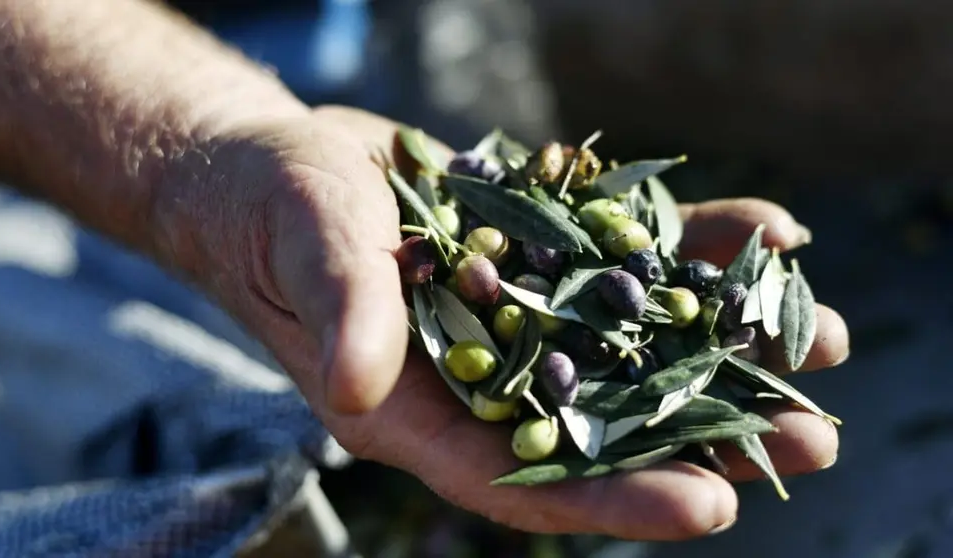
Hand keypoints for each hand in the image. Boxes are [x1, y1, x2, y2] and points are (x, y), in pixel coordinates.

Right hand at [161, 105, 849, 540]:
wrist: (280, 165)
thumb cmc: (274, 214)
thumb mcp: (306, 251)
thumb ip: (344, 313)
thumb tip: (368, 385)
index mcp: (420, 407)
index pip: (521, 472)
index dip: (612, 495)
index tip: (709, 507)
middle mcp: (482, 372)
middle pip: (603, 421)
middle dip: (706, 433)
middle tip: (811, 440)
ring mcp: (522, 312)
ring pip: (635, 341)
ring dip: (726, 342)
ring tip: (824, 342)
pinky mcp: (543, 254)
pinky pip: (629, 260)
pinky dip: (694, 250)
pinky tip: (766, 238)